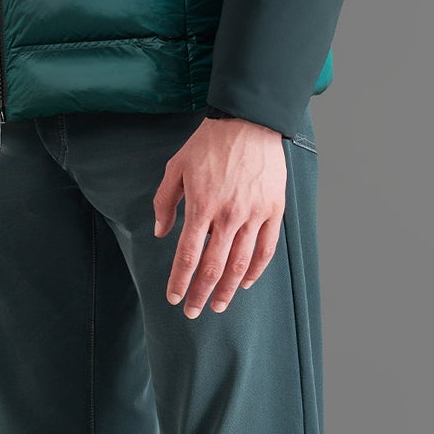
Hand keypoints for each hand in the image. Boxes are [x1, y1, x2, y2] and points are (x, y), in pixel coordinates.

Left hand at [152, 115, 286, 316]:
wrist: (248, 122)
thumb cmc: (208, 144)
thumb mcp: (176, 168)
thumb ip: (165, 202)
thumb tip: (160, 232)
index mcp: (202, 206)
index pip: (188, 255)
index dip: (180, 281)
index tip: (174, 297)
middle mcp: (228, 216)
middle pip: (213, 267)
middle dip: (201, 294)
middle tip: (193, 311)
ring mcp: (254, 215)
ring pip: (240, 264)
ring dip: (227, 289)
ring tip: (218, 305)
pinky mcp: (273, 211)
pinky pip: (266, 249)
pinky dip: (255, 270)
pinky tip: (244, 282)